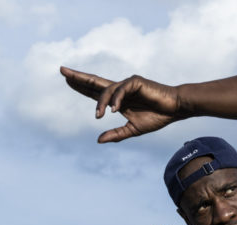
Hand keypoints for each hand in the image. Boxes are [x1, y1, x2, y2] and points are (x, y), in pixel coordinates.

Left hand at [60, 66, 183, 142]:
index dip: (80, 86)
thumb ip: (116, 134)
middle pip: (94, 81)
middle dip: (78, 77)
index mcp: (117, 99)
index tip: (66, 80)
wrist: (174, 110)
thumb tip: (98, 140)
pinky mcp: (136, 81)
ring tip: (98, 115)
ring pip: (106, 90)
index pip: (94, 91)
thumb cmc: (156, 117)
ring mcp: (127, 84)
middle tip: (62, 71)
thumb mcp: (132, 130)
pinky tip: (113, 110)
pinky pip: (121, 89)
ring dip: (100, 103)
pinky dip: (116, 99)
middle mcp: (119, 89)